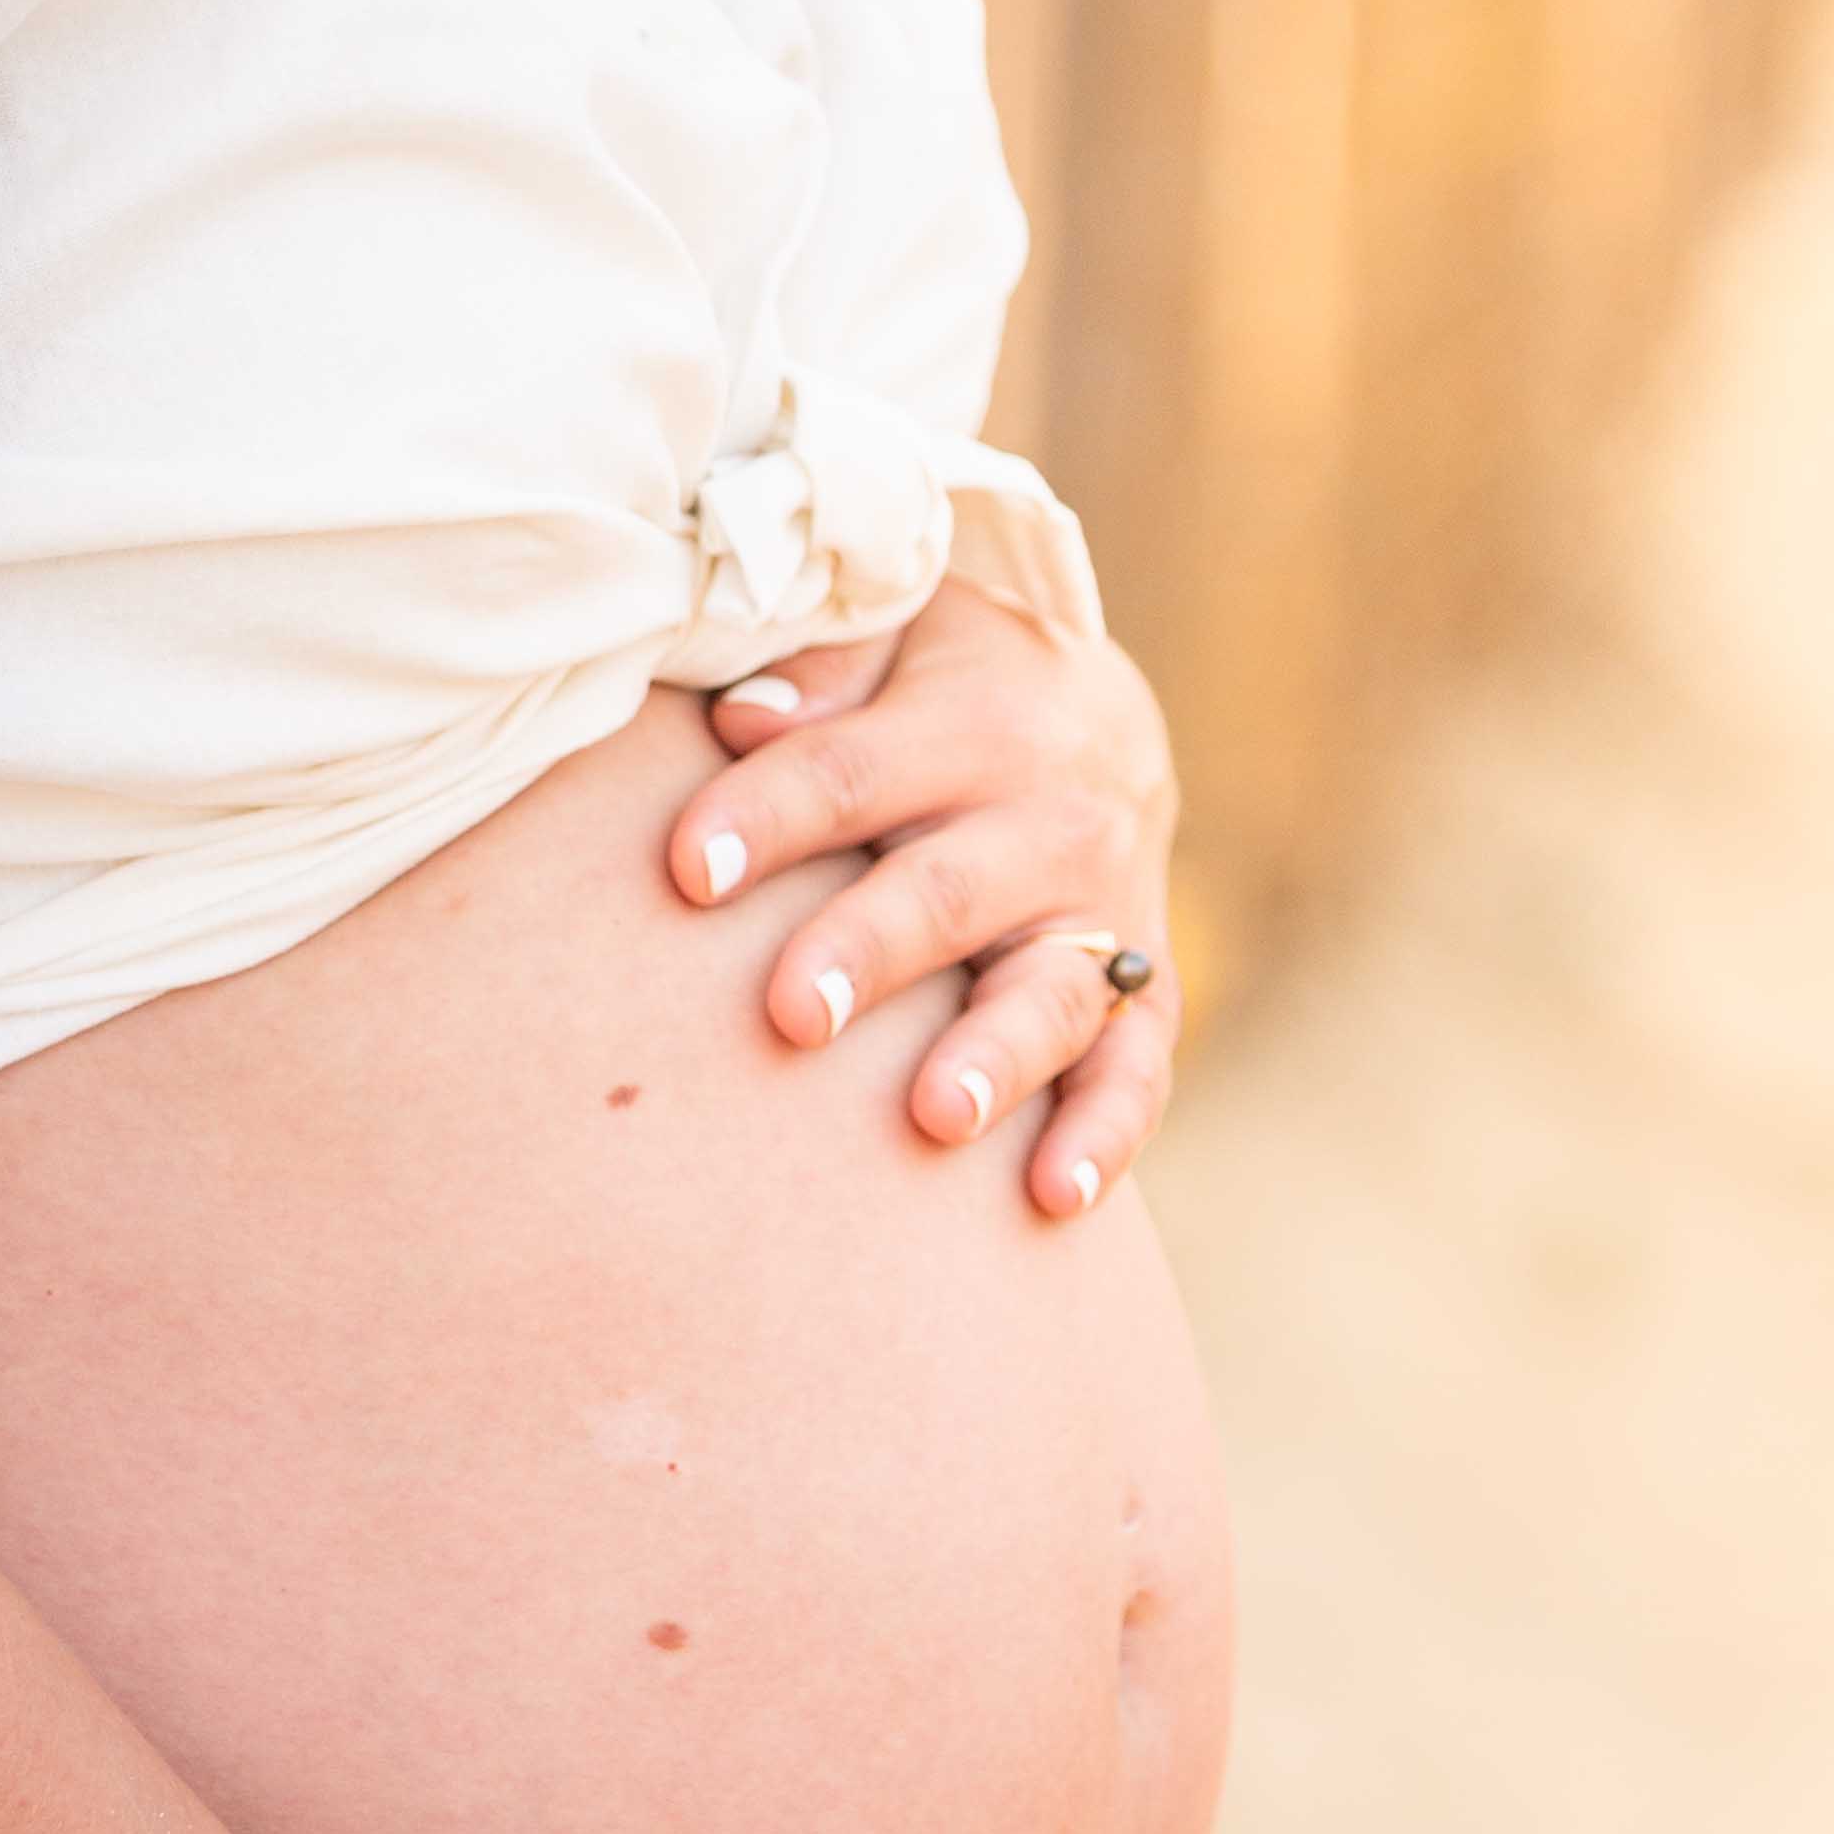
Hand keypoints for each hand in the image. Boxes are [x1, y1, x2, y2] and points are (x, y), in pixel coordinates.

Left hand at [666, 578, 1180, 1215]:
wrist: (1102, 716)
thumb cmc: (942, 682)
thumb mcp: (895, 634)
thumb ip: (821, 672)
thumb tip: (739, 721)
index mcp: (977, 719)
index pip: (851, 771)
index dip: (769, 816)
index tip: (687, 869)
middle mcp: (1055, 820)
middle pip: (949, 890)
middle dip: (873, 950)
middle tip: (794, 1011)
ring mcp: (1107, 918)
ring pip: (1053, 994)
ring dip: (997, 1058)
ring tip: (935, 1116)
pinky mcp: (1145, 998)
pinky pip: (1136, 1072)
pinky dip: (1105, 1136)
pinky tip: (1052, 1198)